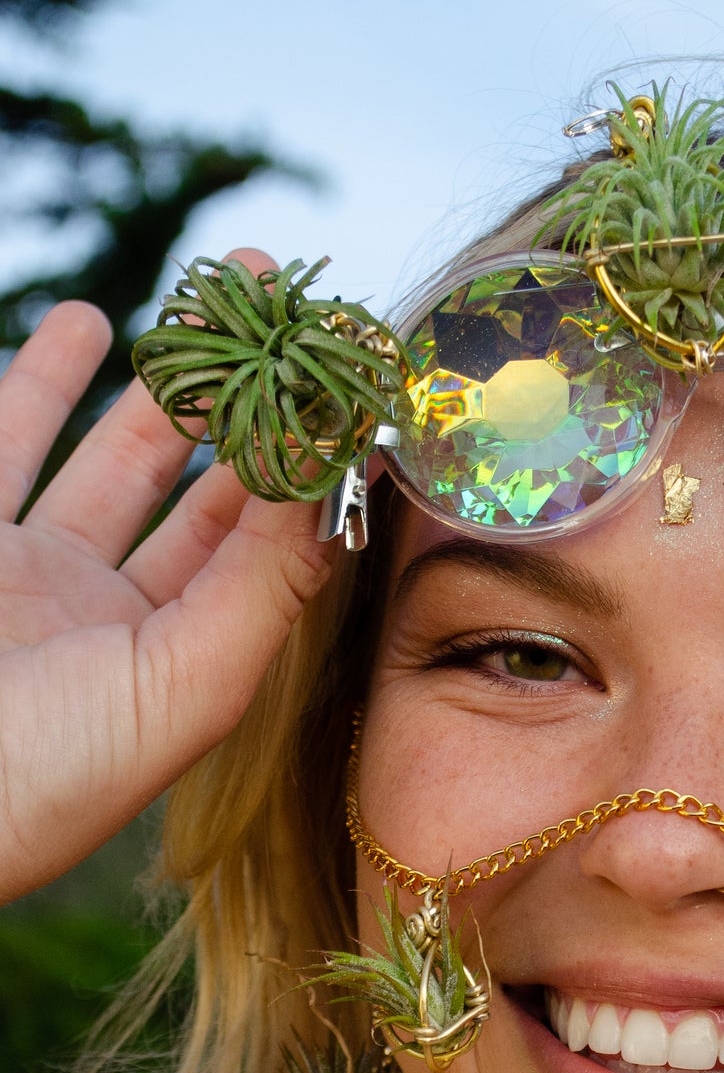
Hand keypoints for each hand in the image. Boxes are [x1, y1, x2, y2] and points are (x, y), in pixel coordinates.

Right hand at [0, 274, 331, 905]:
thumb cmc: (47, 772)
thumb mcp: (184, 684)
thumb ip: (264, 584)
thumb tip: (334, 484)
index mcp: (183, 665)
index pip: (267, 552)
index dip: (306, 471)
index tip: (340, 387)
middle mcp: (115, 619)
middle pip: (198, 496)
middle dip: (244, 408)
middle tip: (282, 315)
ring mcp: (35, 577)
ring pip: (108, 459)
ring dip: (156, 385)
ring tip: (205, 301)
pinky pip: (4, 447)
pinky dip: (41, 385)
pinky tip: (84, 322)